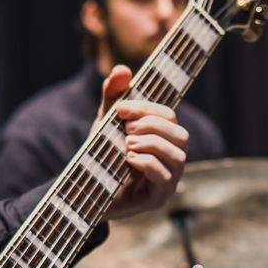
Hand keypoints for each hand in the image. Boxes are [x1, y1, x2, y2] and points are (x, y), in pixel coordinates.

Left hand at [97, 65, 189, 219]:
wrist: (85, 191)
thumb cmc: (101, 157)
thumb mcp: (105, 123)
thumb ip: (113, 97)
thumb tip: (122, 69)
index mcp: (163, 138)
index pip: (169, 116)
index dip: (147, 108)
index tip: (120, 109)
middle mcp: (171, 158)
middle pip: (181, 135)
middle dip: (152, 126)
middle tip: (125, 129)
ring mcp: (168, 179)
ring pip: (178, 156)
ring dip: (152, 144)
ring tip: (127, 143)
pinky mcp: (158, 197)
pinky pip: (166, 178)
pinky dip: (148, 163)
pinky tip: (128, 159)